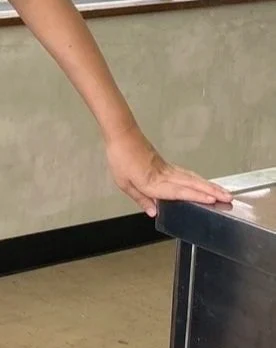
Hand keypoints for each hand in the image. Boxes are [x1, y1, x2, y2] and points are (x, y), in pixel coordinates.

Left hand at [106, 128, 232, 216]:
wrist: (122, 135)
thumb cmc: (120, 158)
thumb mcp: (123, 182)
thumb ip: (140, 199)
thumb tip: (154, 212)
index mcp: (152, 182)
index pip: (178, 191)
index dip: (196, 195)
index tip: (211, 199)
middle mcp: (163, 175)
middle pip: (191, 184)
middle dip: (211, 191)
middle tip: (228, 197)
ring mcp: (167, 168)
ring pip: (192, 178)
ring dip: (209, 185)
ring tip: (223, 192)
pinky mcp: (166, 164)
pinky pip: (186, 173)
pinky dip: (198, 179)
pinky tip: (204, 183)